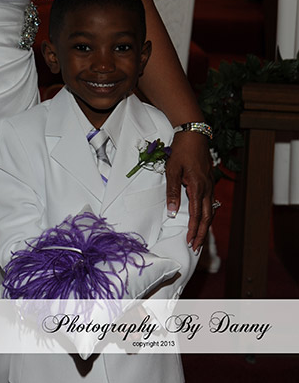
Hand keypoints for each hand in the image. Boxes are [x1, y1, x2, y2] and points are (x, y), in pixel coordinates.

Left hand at [165, 130, 214, 250]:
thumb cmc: (181, 151)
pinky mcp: (209, 181)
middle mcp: (207, 188)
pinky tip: (203, 218)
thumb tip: (173, 211)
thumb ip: (172, 191)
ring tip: (199, 237)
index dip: (194, 231)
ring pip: (210, 210)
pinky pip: (210, 202)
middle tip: (196, 247)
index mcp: (198, 187)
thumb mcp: (172, 170)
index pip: (197, 215)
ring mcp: (210, 184)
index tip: (190, 243)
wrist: (194, 134)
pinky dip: (207, 214)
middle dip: (202, 234)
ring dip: (205, 225)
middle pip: (207, 217)